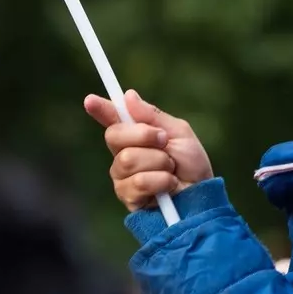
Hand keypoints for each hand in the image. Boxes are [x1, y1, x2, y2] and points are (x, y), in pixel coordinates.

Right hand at [84, 89, 214, 211]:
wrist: (202, 193)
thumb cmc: (192, 164)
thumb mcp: (179, 132)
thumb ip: (153, 116)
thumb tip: (128, 95)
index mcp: (135, 135)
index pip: (113, 120)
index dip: (100, 109)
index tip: (90, 100)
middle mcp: (123, 154)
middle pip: (114, 136)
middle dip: (143, 135)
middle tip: (163, 141)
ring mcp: (123, 177)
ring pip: (127, 159)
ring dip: (158, 161)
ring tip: (170, 168)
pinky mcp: (128, 198)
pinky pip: (137, 182)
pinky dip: (160, 180)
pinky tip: (168, 186)